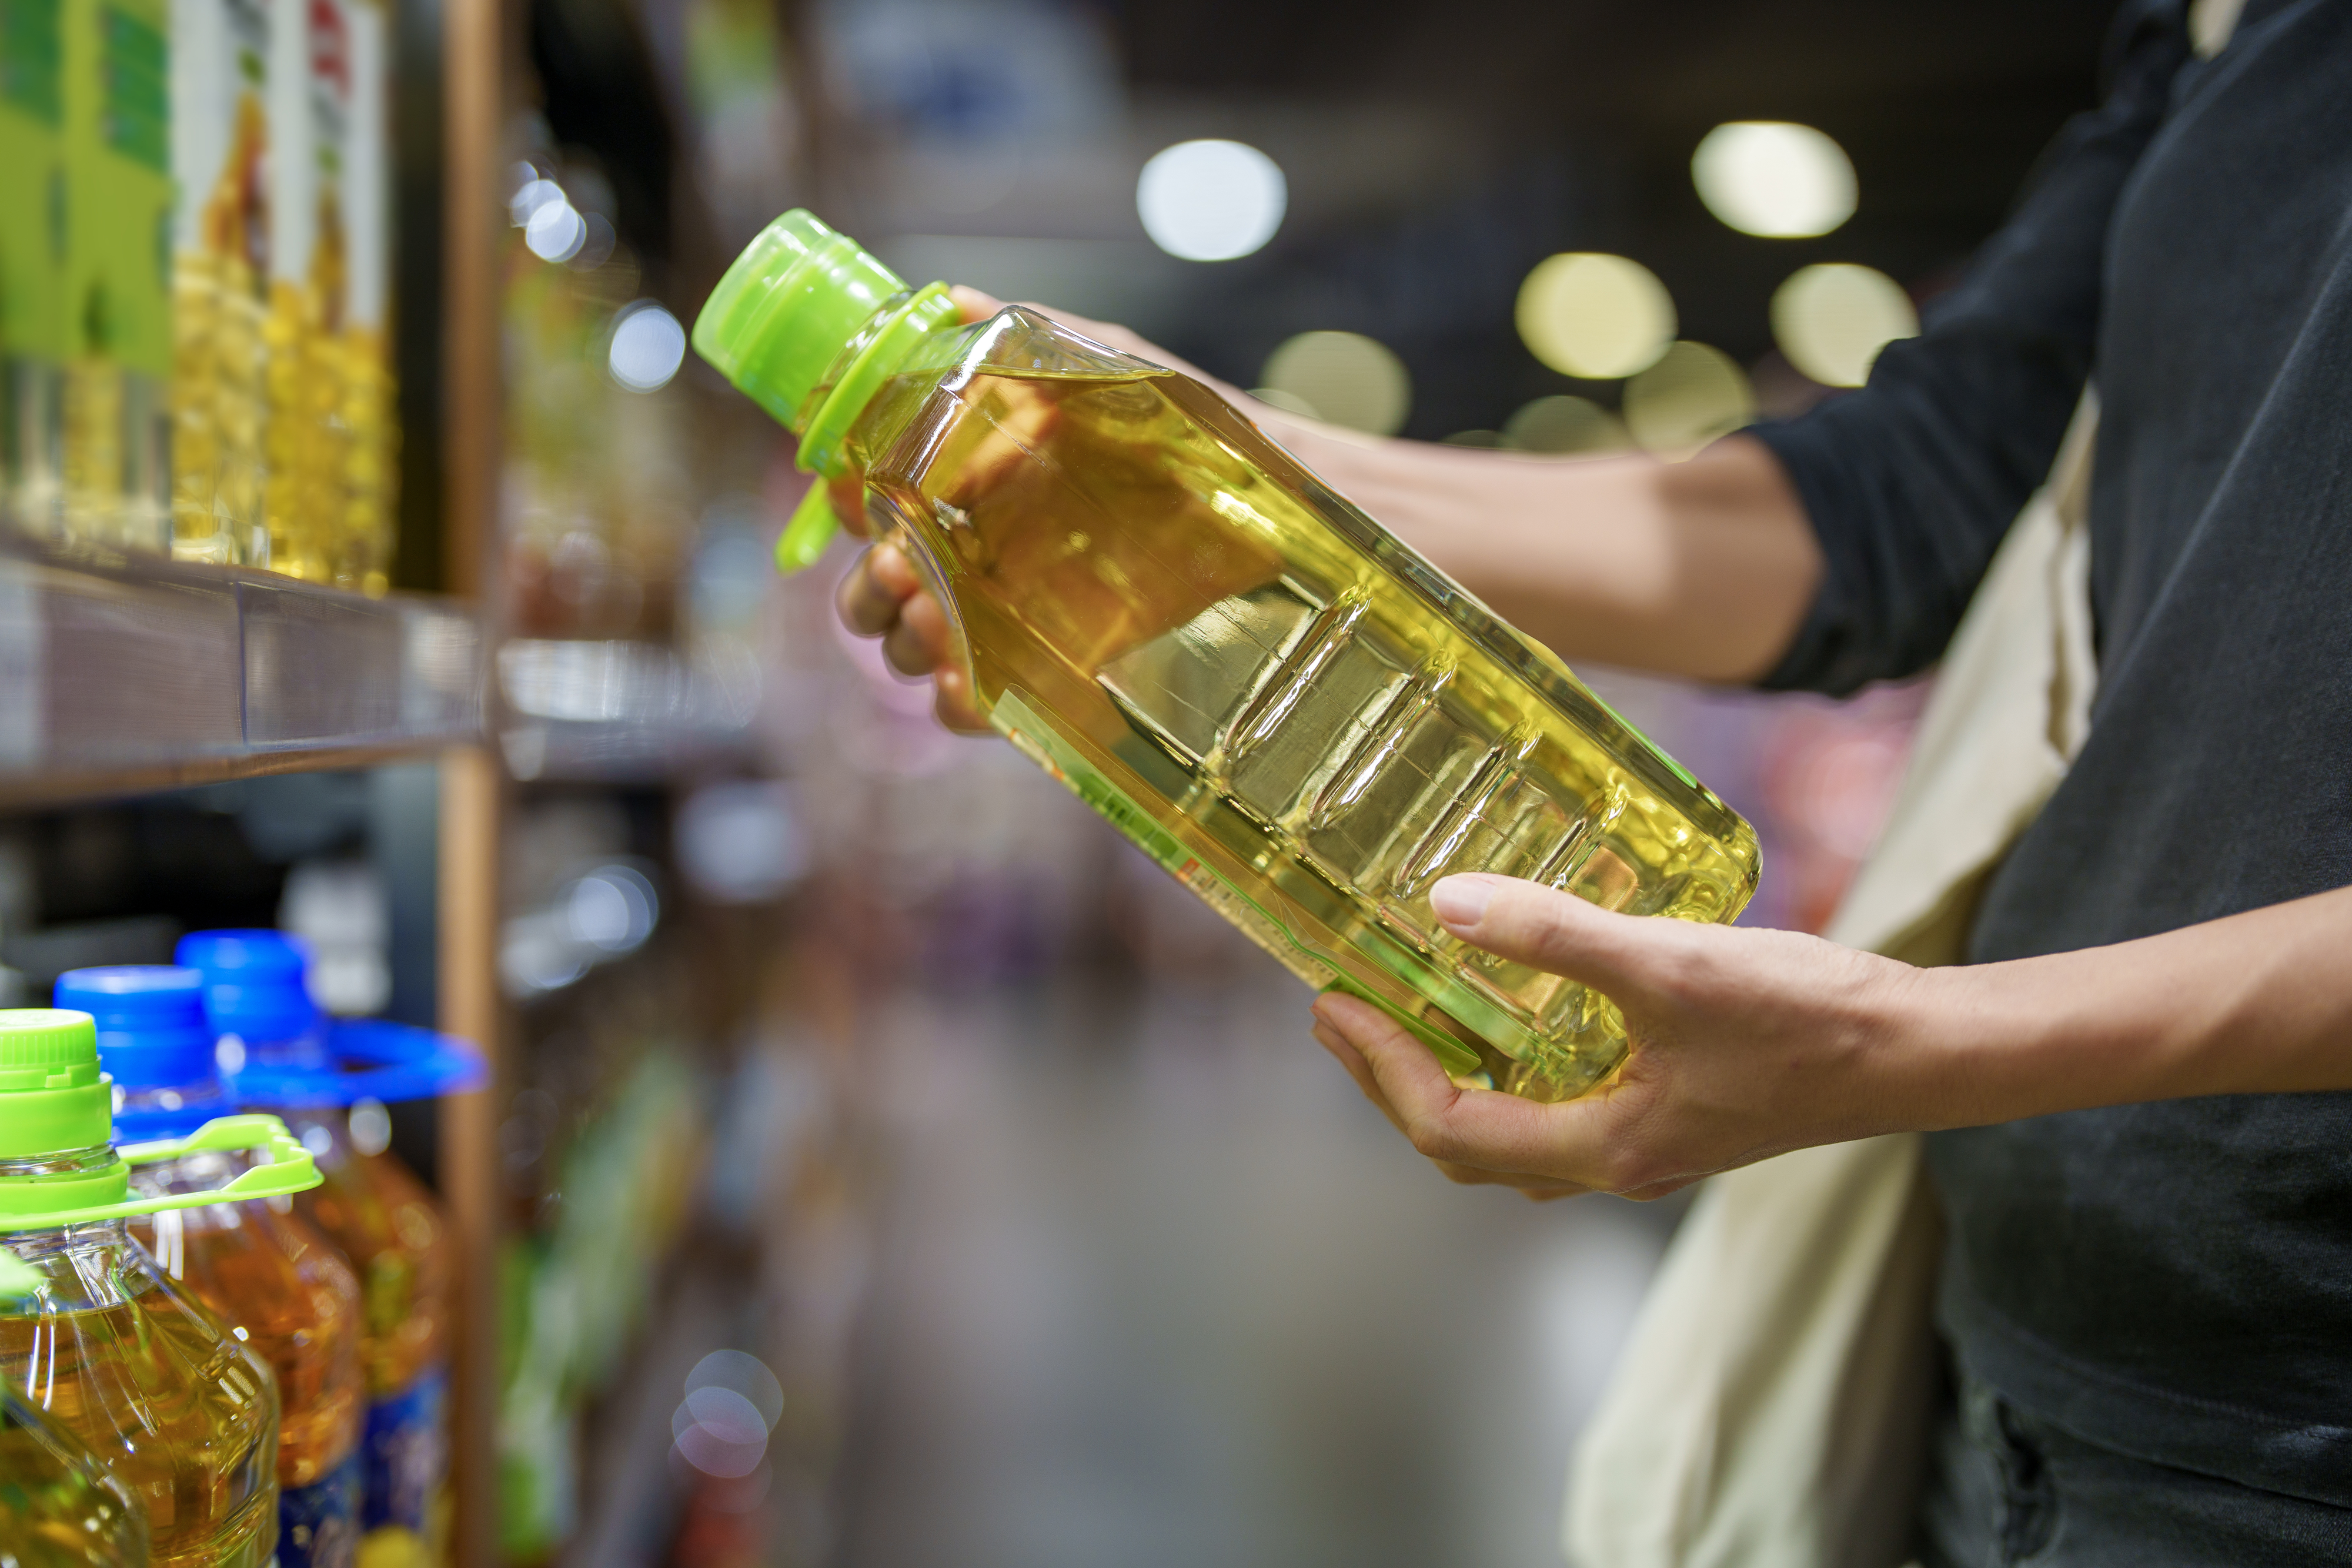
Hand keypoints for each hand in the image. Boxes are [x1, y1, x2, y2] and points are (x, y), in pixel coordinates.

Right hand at [831, 288, 1254, 733]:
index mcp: (974, 485)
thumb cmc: (1189, 432)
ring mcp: (1013, 618)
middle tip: (895, 574)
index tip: (858, 506)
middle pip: (881, 586)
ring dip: (905, 642)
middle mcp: (981, 554)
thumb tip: (951, 300)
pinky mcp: (1056, 674)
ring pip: (917, 646)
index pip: (877, 506)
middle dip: (870, 589)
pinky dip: (958, 702)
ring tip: (929, 623)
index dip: (854, 510)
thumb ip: (1028, 339)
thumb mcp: (1108, 371)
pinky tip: (966, 682)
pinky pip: (984, 701)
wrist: (1275, 503)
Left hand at [1308, 871, 1937, 1199]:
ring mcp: (1647, 1140)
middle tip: (1347, 1014)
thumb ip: (1556, 935)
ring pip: (1514, 1130)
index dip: (1382, 1070)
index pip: (1450, 1127)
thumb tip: (1447, 904)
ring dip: (1450, 1078)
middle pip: (1468, 1142)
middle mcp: (1615, 1160)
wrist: (1919, 1049)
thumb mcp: (1670, 965)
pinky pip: (1561, 1105)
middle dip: (1395, 1081)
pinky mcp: (1676, 1108)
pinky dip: (1513, 1067)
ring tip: (1409, 1014)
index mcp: (1602, 1147)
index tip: (1339, 1007)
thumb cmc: (1807, 1017)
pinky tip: (1514, 1012)